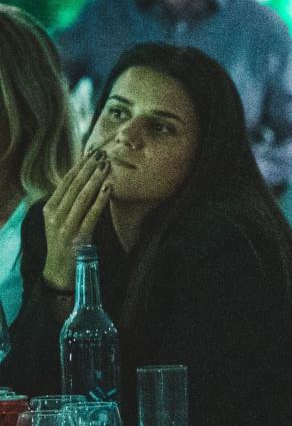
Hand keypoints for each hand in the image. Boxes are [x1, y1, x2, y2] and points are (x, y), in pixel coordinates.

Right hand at [41, 150, 111, 289]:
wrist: (59, 272)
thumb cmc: (64, 243)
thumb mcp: (60, 221)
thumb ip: (68, 204)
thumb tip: (83, 183)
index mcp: (50, 208)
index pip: (65, 182)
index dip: (79, 166)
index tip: (91, 153)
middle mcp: (55, 215)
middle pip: (74, 186)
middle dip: (89, 168)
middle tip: (102, 154)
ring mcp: (66, 226)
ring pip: (82, 197)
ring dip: (95, 179)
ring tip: (106, 165)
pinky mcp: (79, 236)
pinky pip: (92, 214)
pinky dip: (101, 200)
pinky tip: (109, 188)